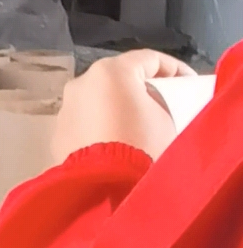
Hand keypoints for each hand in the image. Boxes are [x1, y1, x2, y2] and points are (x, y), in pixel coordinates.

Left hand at [52, 49, 195, 166]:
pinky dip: (102, 129)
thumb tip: (152, 106)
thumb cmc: (142, 147)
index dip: (175, 69)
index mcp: (111, 71)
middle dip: (142, 90)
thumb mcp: (166, 118)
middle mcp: (82, 83)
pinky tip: (117, 146)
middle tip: (165, 105)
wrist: (107, 188)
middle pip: (120, 79)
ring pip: (100, 102)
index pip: (149, 59)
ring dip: (119, 110)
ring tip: (139, 129)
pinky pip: (87, 125)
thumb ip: (160, 101)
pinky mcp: (58, 135)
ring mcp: (66, 109)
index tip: (190, 84)